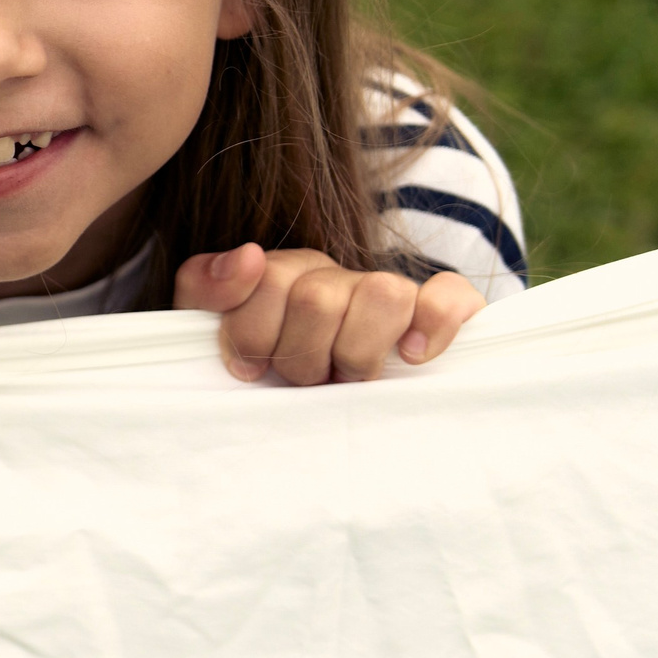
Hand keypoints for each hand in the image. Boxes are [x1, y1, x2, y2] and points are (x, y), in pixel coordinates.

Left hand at [175, 244, 483, 384]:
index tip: (249, 366)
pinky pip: (451, 297)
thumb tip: (248, 256)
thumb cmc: (260, 367)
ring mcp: (390, 295)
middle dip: (299, 356)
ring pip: (384, 293)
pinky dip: (434, 322)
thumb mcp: (212, 323)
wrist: (296, 401)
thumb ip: (207, 285)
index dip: (252, 332)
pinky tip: (411, 355)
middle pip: (319, 297)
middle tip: (300, 381)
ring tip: (344, 383)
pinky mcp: (438, 314)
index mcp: (287, 273)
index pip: (267, 278)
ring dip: (355, 354)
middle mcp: (339, 278)